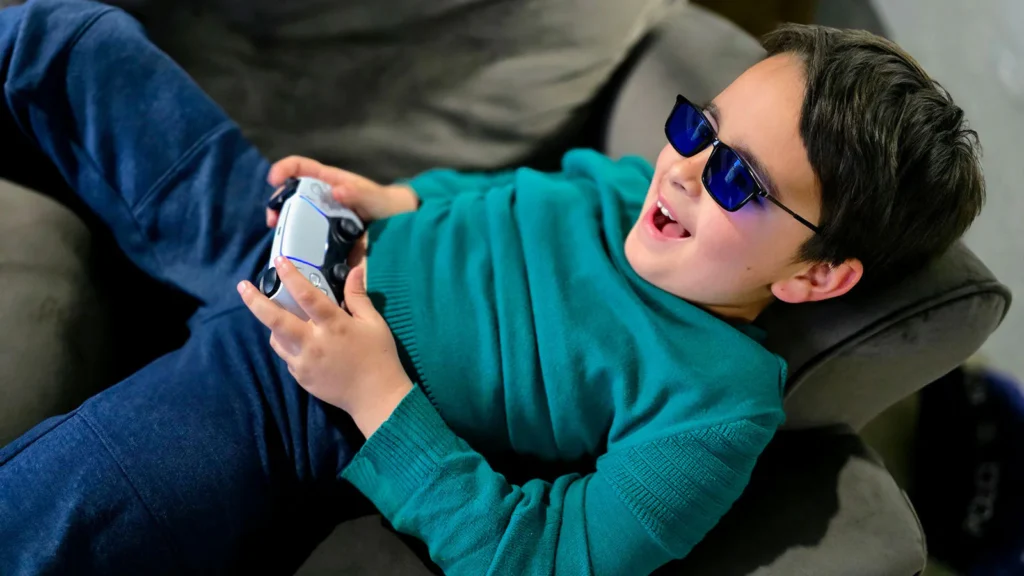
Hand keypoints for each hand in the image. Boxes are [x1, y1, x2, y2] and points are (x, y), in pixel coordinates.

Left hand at [237, 257, 413, 436]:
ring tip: (275, 313)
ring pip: (276, 338)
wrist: (375, 397)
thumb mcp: (374, 323)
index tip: (280, 261)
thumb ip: (358, 296)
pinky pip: (286, 355)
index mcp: (334, 326)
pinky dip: (286, 343)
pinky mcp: (300, 376)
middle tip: (242, 286)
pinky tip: (296, 339)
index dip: (291, 276)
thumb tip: (355, 270)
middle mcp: (313, 343)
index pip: (307, 296)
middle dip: (256, 302)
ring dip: (272, 324)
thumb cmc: (379, 356)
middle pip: (276, 320)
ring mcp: (303, 362)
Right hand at [265, 156, 419, 227]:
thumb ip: (359, 193)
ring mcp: (323, 214)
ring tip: (279, 235)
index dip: (284, 169)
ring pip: (296, 214)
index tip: (274, 180)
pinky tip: (294, 250)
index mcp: (330, 180)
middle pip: (291, 192)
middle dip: (277, 202)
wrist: (398, 223)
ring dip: (283, 223)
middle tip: (272, 220)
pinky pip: (307, 233)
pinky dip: (297, 239)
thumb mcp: (374, 197)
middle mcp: (322, 195)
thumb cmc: (386, 203)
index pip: (301, 167)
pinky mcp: (326, 231)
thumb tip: (336, 191)